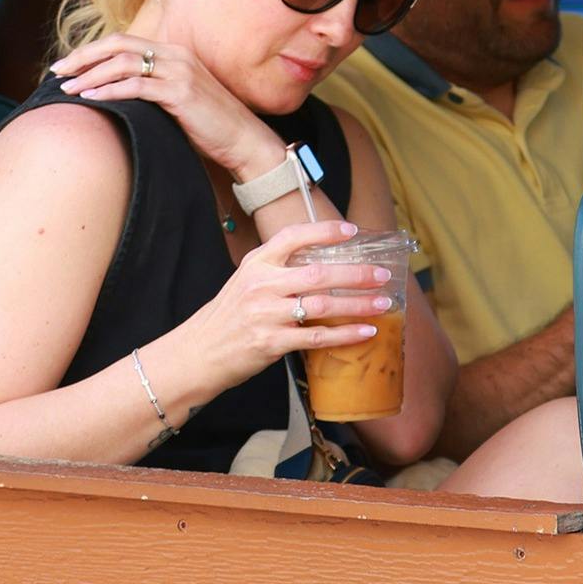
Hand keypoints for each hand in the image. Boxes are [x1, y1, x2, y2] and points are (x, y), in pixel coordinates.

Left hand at [55, 32, 303, 193]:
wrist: (244, 140)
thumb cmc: (209, 127)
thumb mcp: (177, 101)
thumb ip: (152, 91)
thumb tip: (115, 96)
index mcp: (174, 53)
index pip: (124, 42)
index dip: (92, 51)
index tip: (68, 66)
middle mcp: (176, 56)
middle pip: (118, 45)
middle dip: (83, 57)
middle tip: (57, 71)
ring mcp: (179, 72)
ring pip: (123, 63)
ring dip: (91, 75)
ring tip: (68, 89)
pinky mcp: (181, 92)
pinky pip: (137, 86)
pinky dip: (110, 91)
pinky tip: (92, 99)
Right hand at [156, 217, 392, 409]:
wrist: (199, 351)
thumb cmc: (229, 316)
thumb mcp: (246, 282)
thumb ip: (278, 270)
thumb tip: (322, 265)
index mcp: (256, 264)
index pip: (292, 237)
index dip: (324, 231)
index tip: (352, 231)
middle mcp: (262, 285)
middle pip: (318, 273)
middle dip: (356, 273)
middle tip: (382, 274)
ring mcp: (266, 314)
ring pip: (322, 304)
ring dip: (358, 304)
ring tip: (383, 303)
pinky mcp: (272, 342)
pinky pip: (317, 336)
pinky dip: (345, 334)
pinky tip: (365, 332)